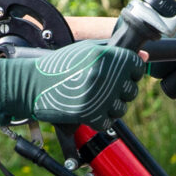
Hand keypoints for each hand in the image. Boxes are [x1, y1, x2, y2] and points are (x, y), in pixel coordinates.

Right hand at [0, 39, 145, 127]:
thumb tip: (143, 56)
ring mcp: (98, 96)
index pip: (136, 66)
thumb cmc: (58, 67)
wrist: (31, 85)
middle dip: (120, 92)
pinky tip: (86, 110)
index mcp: (105, 55)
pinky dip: (98, 120)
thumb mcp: (85, 52)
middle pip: (131, 90)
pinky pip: (107, 122)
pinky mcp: (89, 114)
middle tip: (100, 89)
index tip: (118, 75)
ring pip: (121, 108)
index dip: (130, 72)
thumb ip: (114, 53)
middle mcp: (104, 75)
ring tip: (92, 99)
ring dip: (110, 107)